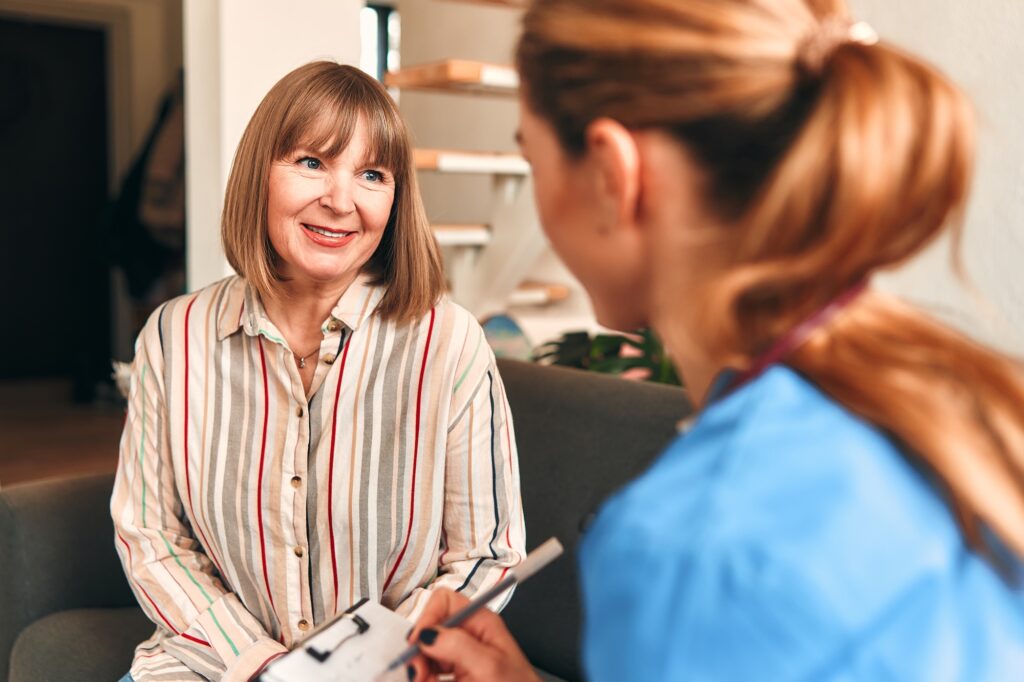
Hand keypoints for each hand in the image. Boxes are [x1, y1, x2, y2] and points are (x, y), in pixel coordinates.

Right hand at [407, 588, 540, 681]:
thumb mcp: (490, 666)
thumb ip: (459, 646)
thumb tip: (428, 633)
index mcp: (480, 622)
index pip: (444, 601)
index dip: (427, 617)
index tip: (418, 642)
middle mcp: (467, 636)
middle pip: (429, 630)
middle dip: (419, 651)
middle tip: (419, 672)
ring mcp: (459, 658)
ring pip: (424, 655)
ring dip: (420, 670)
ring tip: (427, 681)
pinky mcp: (453, 677)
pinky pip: (429, 673)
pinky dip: (425, 679)